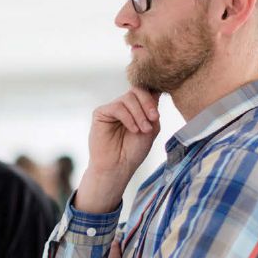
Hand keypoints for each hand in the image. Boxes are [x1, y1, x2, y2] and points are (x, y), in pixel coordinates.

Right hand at [75, 88, 160, 212]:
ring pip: (128, 98)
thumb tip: (156, 90)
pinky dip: (128, 117)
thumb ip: (153, 110)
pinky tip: (132, 129)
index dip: (152, 99)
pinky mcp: (100, 113)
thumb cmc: (134, 151)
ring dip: (139, 114)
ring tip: (143, 130)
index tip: (157, 116)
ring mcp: (112, 109)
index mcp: (136, 108)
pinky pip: (117, 107)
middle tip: (153, 119)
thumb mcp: (151, 128)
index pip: (145, 91)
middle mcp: (124, 106)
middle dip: (147, 104)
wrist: (119, 166)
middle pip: (137, 90)